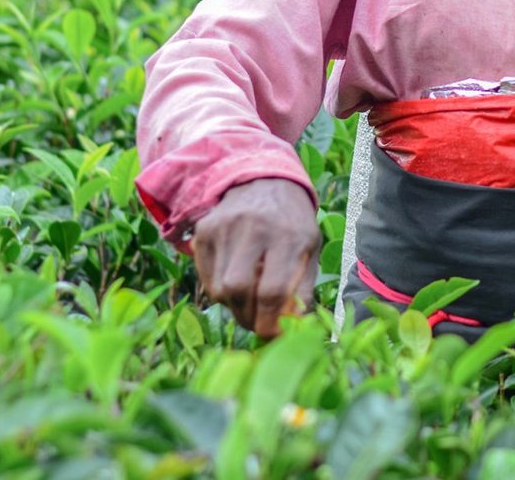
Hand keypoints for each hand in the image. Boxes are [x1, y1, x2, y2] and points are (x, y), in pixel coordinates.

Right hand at [192, 178, 318, 337]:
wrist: (265, 181)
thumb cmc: (293, 223)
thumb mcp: (310, 249)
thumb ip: (302, 289)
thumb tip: (292, 329)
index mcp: (288, 235)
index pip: (272, 290)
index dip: (270, 321)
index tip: (273, 334)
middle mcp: (254, 228)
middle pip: (238, 290)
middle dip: (248, 318)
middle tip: (258, 324)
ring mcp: (224, 228)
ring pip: (218, 289)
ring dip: (234, 307)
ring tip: (249, 303)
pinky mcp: (204, 231)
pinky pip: (205, 278)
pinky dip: (219, 291)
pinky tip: (235, 282)